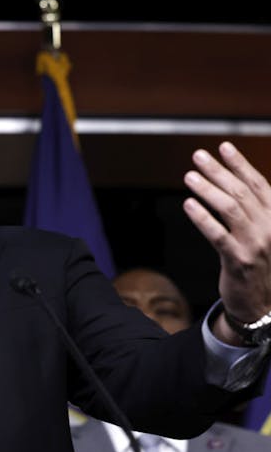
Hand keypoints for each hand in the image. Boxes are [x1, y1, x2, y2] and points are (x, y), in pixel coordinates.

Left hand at [183, 142, 270, 343]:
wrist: (263, 304)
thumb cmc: (259, 265)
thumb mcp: (264, 234)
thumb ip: (254, 211)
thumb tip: (232, 183)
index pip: (259, 184)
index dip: (240, 164)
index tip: (224, 146)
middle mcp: (270, 228)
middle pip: (241, 192)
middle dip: (219, 171)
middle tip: (198, 156)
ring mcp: (255, 244)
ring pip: (230, 208)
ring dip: (208, 189)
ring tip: (189, 176)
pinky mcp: (238, 260)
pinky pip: (217, 234)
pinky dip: (202, 218)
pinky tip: (188, 204)